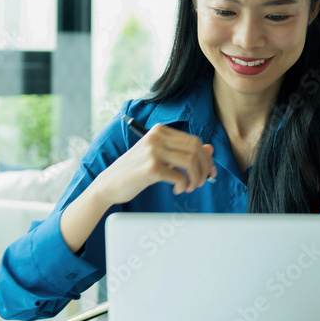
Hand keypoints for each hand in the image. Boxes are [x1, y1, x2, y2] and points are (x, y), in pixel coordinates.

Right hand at [92, 124, 216, 205]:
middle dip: (205, 168)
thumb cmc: (135, 171)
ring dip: (196, 178)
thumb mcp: (160, 157)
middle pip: (196, 149)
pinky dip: (184, 185)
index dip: (206, 157)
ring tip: (190, 187)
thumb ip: (182, 152)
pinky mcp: (152, 167)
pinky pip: (180, 176)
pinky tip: (178, 189)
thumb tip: (210, 149)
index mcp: (159, 131)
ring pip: (191, 161)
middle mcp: (157, 137)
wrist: (109, 184)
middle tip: (202, 182)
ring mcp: (154, 151)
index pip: (194, 140)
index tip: (210, 172)